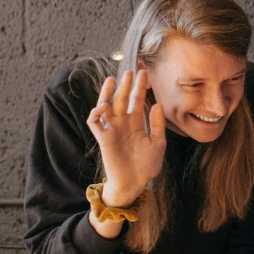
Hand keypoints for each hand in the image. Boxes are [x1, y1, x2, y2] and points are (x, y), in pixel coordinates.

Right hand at [86, 70, 166, 206]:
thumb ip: (157, 125)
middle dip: (125, 85)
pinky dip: (96, 113)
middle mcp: (122, 124)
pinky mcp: (103, 138)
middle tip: (130, 70)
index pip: (137, 101)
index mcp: (136, 124)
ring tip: (112, 80)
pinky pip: (95, 122)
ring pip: (106, 106)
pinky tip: (103, 106)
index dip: (140, 87)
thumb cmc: (146, 165)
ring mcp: (112, 129)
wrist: (135, 183)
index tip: (145, 73)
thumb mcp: (158, 143)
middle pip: (122, 99)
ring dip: (107, 93)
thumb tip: (157, 105)